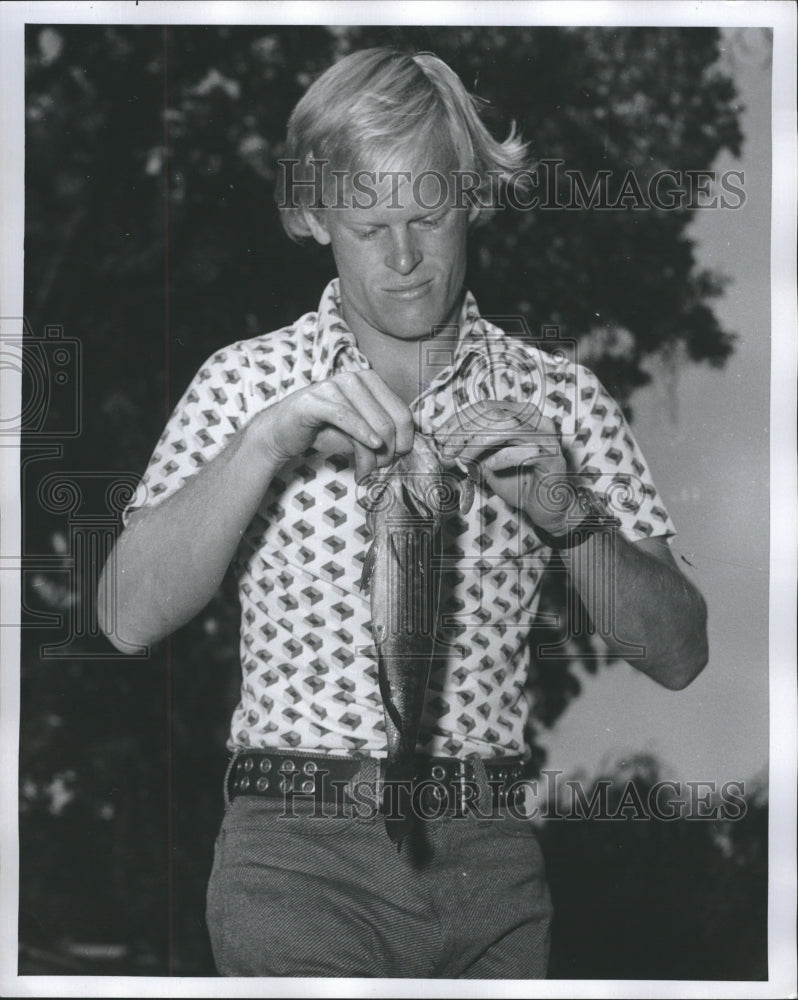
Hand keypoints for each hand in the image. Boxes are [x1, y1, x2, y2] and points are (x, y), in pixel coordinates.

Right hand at [253, 370, 414, 480]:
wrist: (283, 431)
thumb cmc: (325, 430)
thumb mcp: (360, 433)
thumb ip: (382, 434)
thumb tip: (404, 449)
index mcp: (370, 381)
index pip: (403, 414)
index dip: (405, 441)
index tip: (396, 458)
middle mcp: (354, 378)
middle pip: (390, 422)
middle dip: (388, 453)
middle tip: (377, 470)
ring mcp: (333, 386)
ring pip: (372, 424)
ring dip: (372, 455)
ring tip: (365, 471)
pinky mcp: (314, 400)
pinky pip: (345, 417)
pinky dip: (361, 434)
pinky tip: (371, 446)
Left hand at [436, 400, 578, 535]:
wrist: (544, 506)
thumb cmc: (517, 480)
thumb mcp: (487, 460)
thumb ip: (471, 448)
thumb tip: (444, 442)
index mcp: (520, 414)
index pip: (485, 407)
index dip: (459, 420)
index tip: (440, 437)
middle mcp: (536, 420)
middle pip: (494, 414)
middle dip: (465, 432)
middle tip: (447, 450)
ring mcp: (547, 437)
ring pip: (508, 427)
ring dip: (478, 444)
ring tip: (462, 459)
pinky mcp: (553, 457)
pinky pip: (523, 451)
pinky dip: (500, 459)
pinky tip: (488, 469)